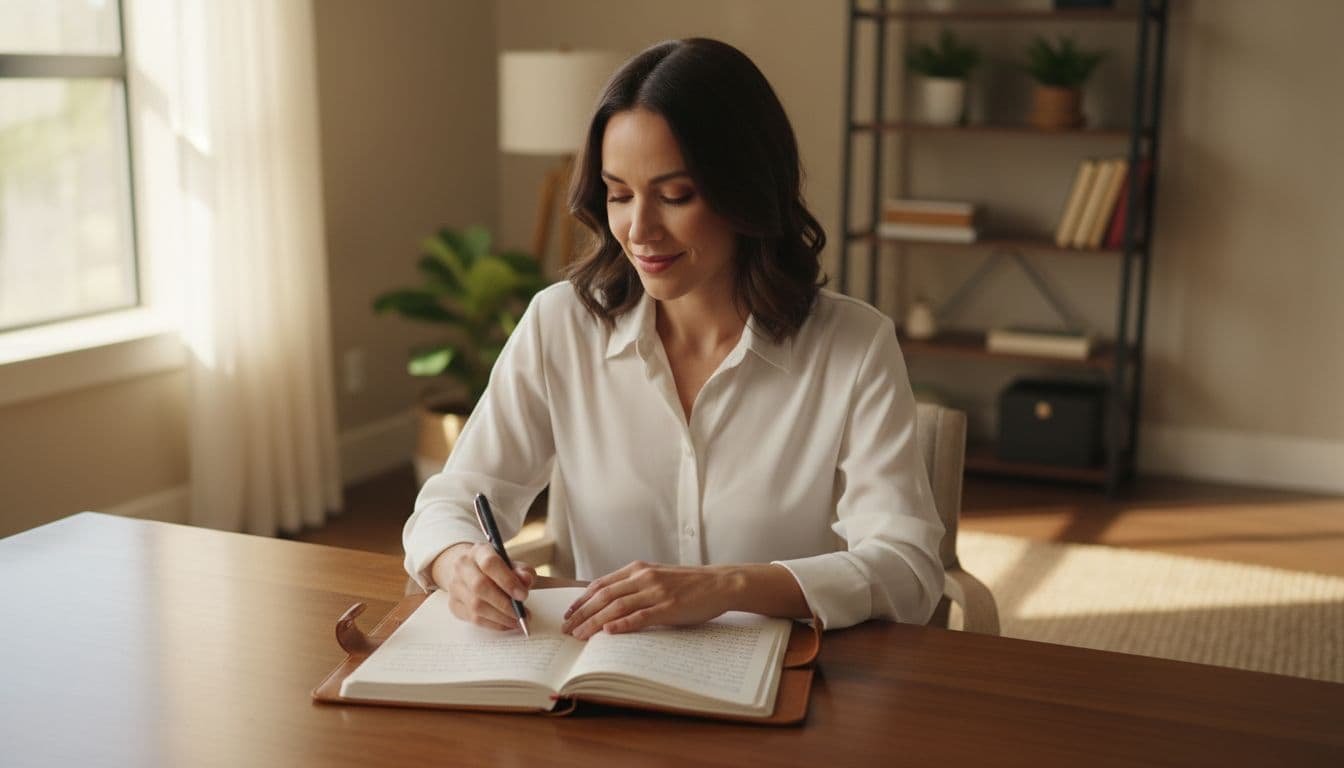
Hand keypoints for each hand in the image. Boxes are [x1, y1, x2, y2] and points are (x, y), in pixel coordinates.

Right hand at [431, 542, 535, 630]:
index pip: (490, 563)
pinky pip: (474, 619)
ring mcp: (455, 586)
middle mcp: (462, 567)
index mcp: (479, 551)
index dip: (507, 580)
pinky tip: (507, 623)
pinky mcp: (454, 604)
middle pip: (480, 586)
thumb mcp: (512, 564)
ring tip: (518, 620)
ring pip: (476, 606)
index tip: (523, 595)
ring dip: (501, 617)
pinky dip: (494, 624)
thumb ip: (523, 571)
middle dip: (505, 604)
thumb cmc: (496, 569)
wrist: (470, 571)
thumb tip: (526, 580)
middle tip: (522, 613)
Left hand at [560, 561, 738, 639]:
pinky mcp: (669, 607)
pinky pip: (641, 616)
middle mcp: (644, 577)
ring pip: (617, 607)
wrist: (719, 583)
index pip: (601, 584)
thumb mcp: (657, 577)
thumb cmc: (688, 583)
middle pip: (604, 596)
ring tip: (580, 636)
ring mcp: (656, 592)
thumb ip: (635, 585)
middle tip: (566, 629)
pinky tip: (609, 632)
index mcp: (638, 569)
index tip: (568, 613)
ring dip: (595, 623)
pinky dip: (622, 624)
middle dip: (582, 614)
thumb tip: (609, 602)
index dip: (581, 600)